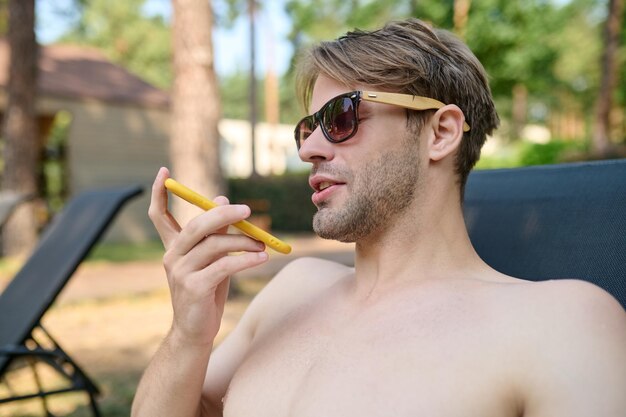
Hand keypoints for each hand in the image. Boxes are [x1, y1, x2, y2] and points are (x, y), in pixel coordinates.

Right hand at [148, 167, 268, 346]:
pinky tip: (261, 258)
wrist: (196, 331)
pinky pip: (225, 266)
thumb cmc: (207, 291)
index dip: (159, 193)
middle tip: (247, 210)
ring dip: (244, 241)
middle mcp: (172, 256)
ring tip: (263, 243)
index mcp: (173, 247)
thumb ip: (215, 233)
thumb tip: (223, 199)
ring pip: (215, 245)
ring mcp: (180, 272)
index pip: (159, 215)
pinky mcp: (194, 287)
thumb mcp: (211, 259)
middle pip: (196, 225)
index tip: (163, 171)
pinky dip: (246, 260)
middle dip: (223, 214)